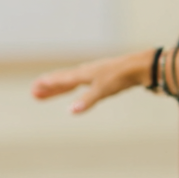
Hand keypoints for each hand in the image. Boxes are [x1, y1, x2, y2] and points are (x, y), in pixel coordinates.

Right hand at [31, 49, 155, 112]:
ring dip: (61, 86)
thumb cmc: (122, 76)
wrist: (143, 66)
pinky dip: (76, 85)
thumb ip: (87, 100)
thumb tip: (70, 111)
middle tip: (35, 92)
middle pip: (64, 80)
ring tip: (50, 90)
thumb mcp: (103, 90)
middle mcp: (88, 72)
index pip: (61, 79)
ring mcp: (98, 73)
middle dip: (50, 87)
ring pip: (74, 80)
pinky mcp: (108, 77)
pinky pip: (86, 82)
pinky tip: (80, 86)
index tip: (34, 88)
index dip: (48, 85)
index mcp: (84, 74)